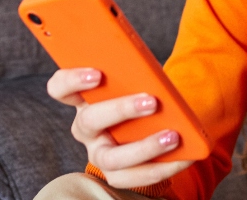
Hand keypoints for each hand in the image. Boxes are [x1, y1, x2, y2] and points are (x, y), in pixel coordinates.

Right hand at [46, 68, 193, 187]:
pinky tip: (186, 155)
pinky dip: (165, 166)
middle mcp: (87, 129)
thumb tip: (151, 70)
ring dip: (144, 147)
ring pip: (111, 158)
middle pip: (89, 121)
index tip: (98, 73)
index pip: (60, 88)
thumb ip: (134, 73)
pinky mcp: (118, 175)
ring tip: (172, 136)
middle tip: (151, 101)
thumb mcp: (134, 81)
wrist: (156, 126)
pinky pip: (137, 177)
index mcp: (84, 99)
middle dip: (120, 110)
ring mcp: (100, 154)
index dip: (71, 80)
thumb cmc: (140, 94)